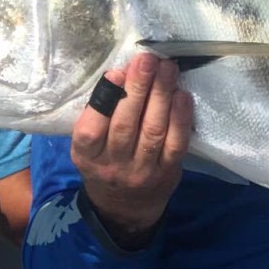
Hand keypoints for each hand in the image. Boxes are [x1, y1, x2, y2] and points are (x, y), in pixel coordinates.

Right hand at [71, 53, 192, 248]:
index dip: (105, 100)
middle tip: (148, 60)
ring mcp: (142, 172)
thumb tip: (122, 74)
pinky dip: (180, 118)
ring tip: (167, 68)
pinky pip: (175, 144)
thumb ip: (99, 115)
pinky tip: (182, 95)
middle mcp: (113, 166)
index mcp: (87, 156)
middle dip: (138, 88)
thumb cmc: (105, 164)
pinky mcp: (167, 174)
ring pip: (153, 131)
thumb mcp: (89, 146)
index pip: (91, 129)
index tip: (117, 72)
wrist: (124, 208)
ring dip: (161, 96)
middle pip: (126, 125)